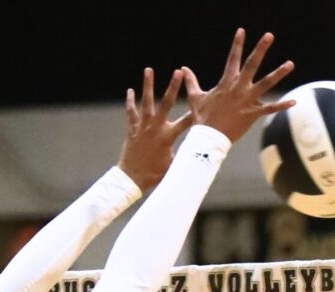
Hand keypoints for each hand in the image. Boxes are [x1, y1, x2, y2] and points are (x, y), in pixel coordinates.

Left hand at [118, 68, 192, 190]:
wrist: (132, 178)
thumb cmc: (154, 175)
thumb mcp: (173, 165)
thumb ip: (183, 155)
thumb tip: (198, 156)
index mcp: (168, 137)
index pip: (186, 122)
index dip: (196, 112)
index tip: (203, 101)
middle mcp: (156, 128)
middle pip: (166, 103)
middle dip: (173, 86)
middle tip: (177, 72)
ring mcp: (143, 126)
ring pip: (146, 101)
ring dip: (148, 84)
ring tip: (149, 69)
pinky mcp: (132, 128)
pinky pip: (131, 111)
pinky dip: (131, 101)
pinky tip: (131, 90)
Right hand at [181, 29, 294, 143]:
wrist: (209, 138)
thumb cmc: (202, 118)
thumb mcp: (196, 98)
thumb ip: (191, 82)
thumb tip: (183, 69)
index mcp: (226, 83)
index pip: (232, 58)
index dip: (237, 44)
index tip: (242, 31)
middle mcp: (239, 88)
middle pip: (252, 64)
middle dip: (261, 49)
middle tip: (269, 35)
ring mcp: (247, 101)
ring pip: (266, 84)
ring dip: (279, 73)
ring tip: (290, 63)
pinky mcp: (253, 114)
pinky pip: (270, 108)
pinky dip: (282, 105)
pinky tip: (294, 101)